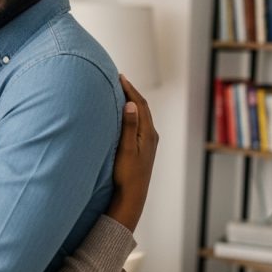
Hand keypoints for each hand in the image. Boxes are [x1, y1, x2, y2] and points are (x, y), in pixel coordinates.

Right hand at [106, 74, 158, 230]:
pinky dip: (132, 113)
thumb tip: (129, 104)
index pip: (139, 104)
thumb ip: (128, 126)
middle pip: (142, 107)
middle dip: (131, 92)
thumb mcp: (126, 149)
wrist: (133, 195)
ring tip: (121, 91)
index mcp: (148, 132)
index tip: (119, 76)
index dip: (130, 89)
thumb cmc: (127, 174)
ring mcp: (149, 141)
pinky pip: (139, 123)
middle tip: (119, 79)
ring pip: (142, 115)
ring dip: (132, 102)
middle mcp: (151, 135)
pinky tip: (125, 114)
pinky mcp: (144, 148)